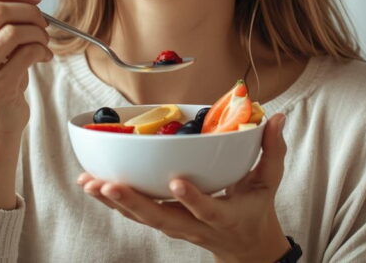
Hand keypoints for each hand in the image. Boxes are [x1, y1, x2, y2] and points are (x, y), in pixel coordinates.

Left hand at [77, 114, 290, 262]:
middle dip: (133, 202)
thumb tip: (276, 118)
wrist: (244, 247)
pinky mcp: (161, 222)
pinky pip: (133, 213)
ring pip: (140, 217)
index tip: (176, 181)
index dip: (191, 197)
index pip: (206, 209)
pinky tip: (90, 184)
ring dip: (112, 201)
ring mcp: (174, 226)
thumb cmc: (254, 210)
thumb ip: (273, 150)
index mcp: (222, 215)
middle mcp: (193, 225)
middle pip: (161, 217)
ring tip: (89, 183)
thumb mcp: (269, 183)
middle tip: (109, 184)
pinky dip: (111, 200)